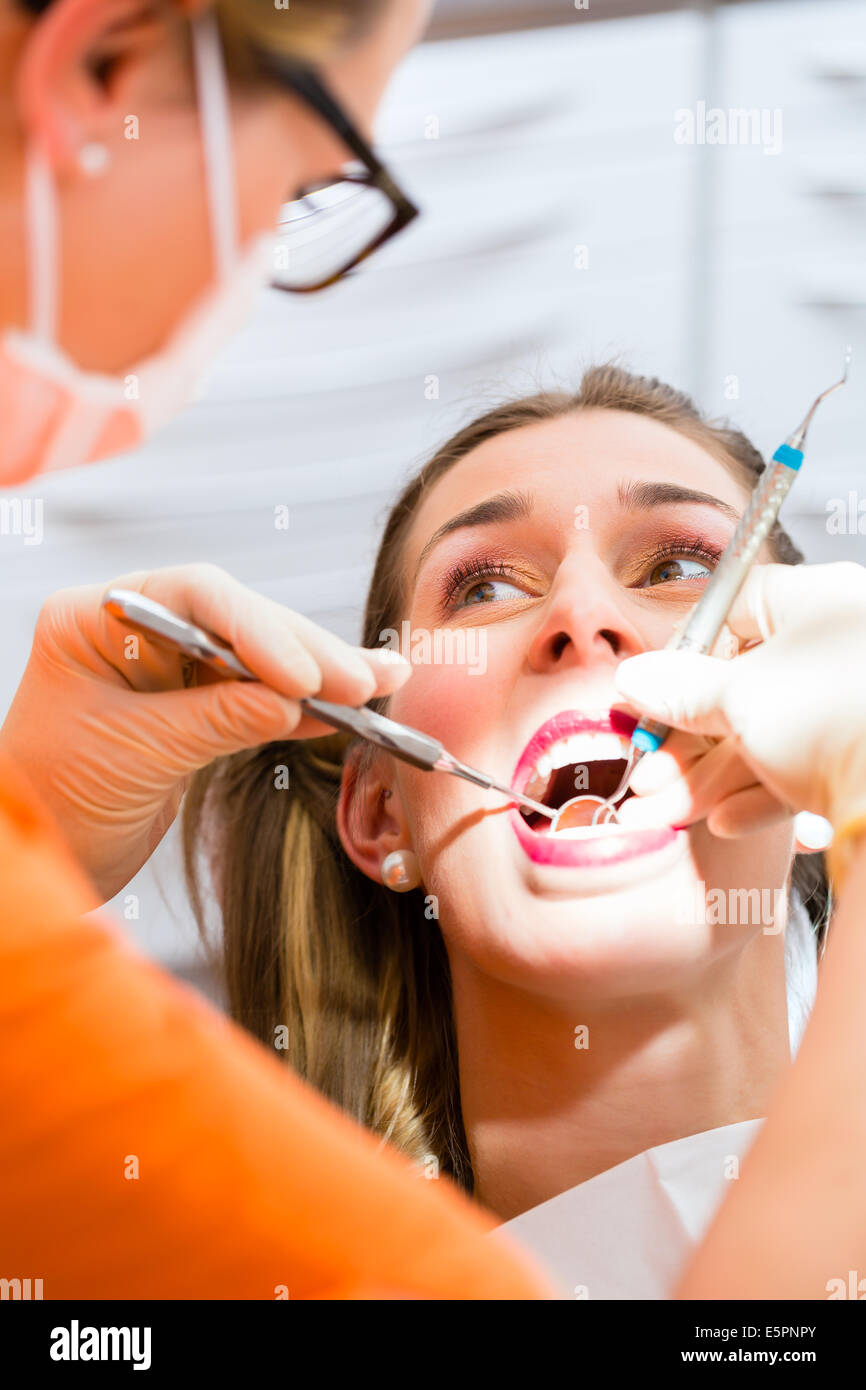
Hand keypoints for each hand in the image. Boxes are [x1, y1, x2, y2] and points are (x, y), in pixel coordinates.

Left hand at [0, 564, 410, 899]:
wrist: (35, 861)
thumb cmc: (51, 803)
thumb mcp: (135, 756)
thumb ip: (215, 720)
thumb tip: (294, 701)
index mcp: (96, 618)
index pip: (194, 596)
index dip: (256, 629)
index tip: (302, 676)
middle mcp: (135, 630)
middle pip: (236, 621)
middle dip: (303, 652)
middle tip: (360, 681)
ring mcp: (168, 668)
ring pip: (258, 657)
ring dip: (319, 673)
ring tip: (381, 681)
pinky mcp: (194, 707)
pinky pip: (258, 697)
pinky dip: (304, 706)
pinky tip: (349, 707)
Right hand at [613, 561, 865, 839]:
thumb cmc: (834, 716)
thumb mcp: (738, 698)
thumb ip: (680, 690)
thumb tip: (635, 680)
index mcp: (816, 602)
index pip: (734, 611)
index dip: (684, 657)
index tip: (650, 699)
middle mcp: (842, 644)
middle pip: (747, 686)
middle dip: (689, 742)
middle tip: (650, 778)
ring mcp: (859, 702)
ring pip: (773, 736)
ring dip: (714, 779)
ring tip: (670, 812)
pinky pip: (811, 769)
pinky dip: (766, 795)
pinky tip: (732, 822)